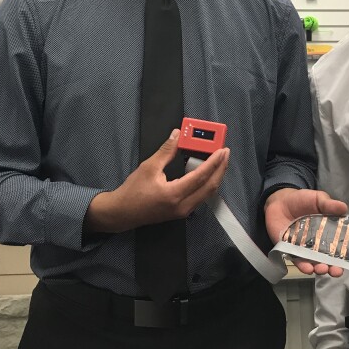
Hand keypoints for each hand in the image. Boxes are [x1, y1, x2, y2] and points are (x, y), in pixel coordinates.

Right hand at [86, 128, 229, 232]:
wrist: (122, 213)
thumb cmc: (133, 191)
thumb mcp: (149, 167)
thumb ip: (166, 151)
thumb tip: (177, 135)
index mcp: (174, 194)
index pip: (201, 177)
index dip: (214, 162)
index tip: (222, 150)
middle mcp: (182, 206)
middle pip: (210, 187)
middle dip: (221, 169)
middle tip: (225, 153)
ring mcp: (183, 211)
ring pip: (207, 193)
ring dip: (216, 176)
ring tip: (220, 161)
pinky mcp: (182, 212)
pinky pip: (201, 197)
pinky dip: (208, 183)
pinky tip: (209, 173)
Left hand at [264, 187, 347, 276]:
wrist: (280, 201)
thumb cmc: (302, 200)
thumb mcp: (317, 199)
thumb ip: (329, 204)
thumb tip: (344, 208)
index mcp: (329, 232)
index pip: (340, 247)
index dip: (346, 255)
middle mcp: (319, 244)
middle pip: (329, 260)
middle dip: (334, 268)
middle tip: (336, 271)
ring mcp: (305, 249)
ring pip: (314, 263)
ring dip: (319, 269)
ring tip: (322, 269)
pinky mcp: (291, 251)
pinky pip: (298, 261)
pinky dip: (303, 266)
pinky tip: (308, 268)